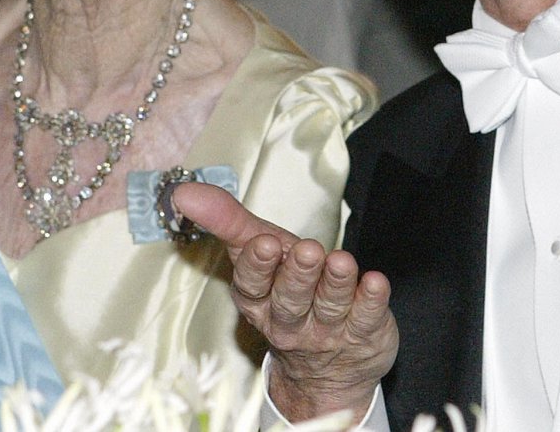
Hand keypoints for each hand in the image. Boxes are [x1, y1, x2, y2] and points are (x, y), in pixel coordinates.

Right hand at [172, 182, 397, 423]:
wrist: (329, 367)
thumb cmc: (286, 289)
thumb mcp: (258, 252)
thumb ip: (227, 221)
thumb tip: (184, 191)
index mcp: (258, 300)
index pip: (252, 286)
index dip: (258, 265)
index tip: (264, 242)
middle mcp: (289, 321)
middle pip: (291, 299)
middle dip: (298, 274)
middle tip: (308, 250)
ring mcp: (327, 331)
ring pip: (330, 307)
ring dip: (336, 283)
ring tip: (342, 261)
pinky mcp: (363, 335)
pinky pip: (368, 317)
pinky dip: (373, 300)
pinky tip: (375, 282)